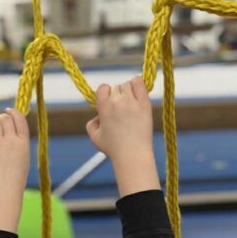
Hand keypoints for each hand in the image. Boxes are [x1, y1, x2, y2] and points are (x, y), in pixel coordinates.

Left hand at [0, 107, 29, 231]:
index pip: (19, 118)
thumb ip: (18, 142)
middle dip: (1, 120)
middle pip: (5, 118)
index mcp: (24, 143)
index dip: (12, 112)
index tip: (7, 112)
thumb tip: (8, 126)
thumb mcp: (23, 158)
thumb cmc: (14, 180)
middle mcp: (11, 141)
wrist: (3, 193)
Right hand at [85, 77, 159, 197]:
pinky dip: (138, 83)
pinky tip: (138, 92)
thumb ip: (91, 124)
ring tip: (130, 104)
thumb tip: (98, 115)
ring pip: (128, 84)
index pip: (102, 88)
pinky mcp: (144, 104)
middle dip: (117, 96)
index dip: (105, 94)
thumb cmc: (114, 149)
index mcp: (104, 107)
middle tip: (121, 109)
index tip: (109, 103)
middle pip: (116, 87)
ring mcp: (132, 102)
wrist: (133, 155)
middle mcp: (117, 101)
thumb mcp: (94, 137)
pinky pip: (140, 83)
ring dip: (128, 91)